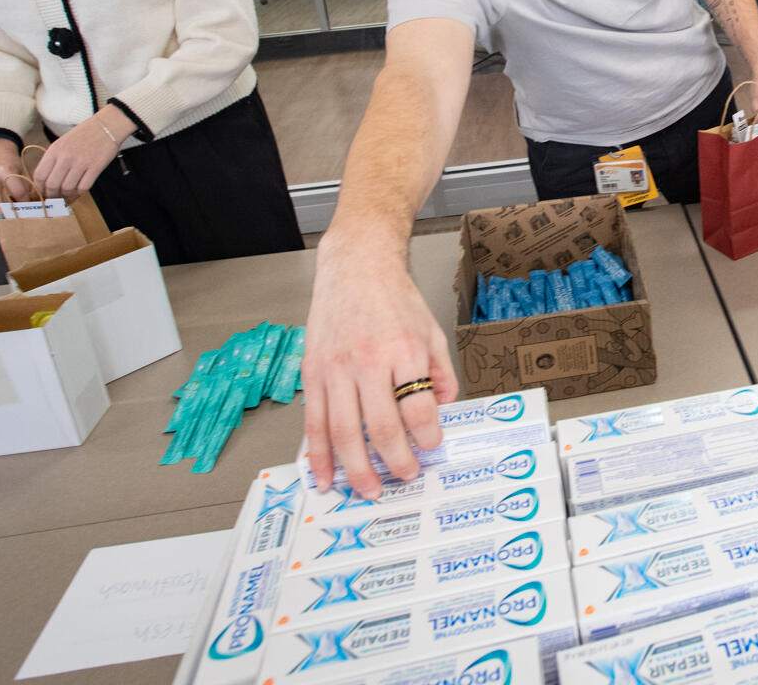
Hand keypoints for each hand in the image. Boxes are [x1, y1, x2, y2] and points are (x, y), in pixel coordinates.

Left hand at [31, 107, 133, 198]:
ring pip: (67, 188)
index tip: (43, 193)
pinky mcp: (95, 167)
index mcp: (55, 150)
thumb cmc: (84, 135)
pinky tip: (79, 190)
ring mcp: (81, 162)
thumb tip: (46, 181)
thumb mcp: (62, 143)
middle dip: (52, 196)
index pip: (39, 175)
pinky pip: (83, 187)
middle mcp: (66, 156)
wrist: (106, 126)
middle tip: (55, 199)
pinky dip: (80, 192)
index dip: (40, 188)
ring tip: (68, 195)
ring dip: (66, 195)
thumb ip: (53, 159)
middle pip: (52, 185)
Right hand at [302, 229, 458, 497]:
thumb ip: (440, 373)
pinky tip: (325, 473)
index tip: (432, 446)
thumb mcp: (430, 330)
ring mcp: (336, 368)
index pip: (419, 406)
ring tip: (368, 489)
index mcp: (404, 350)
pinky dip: (319, 454)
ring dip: (356, 468)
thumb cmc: (393, 297)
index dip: (428, 435)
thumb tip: (444, 409)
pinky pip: (314, 422)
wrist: (356, 267)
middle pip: (381, 427)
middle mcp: (368, 361)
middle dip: (395, 462)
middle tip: (405, 476)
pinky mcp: (313, 372)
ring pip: (343, 432)